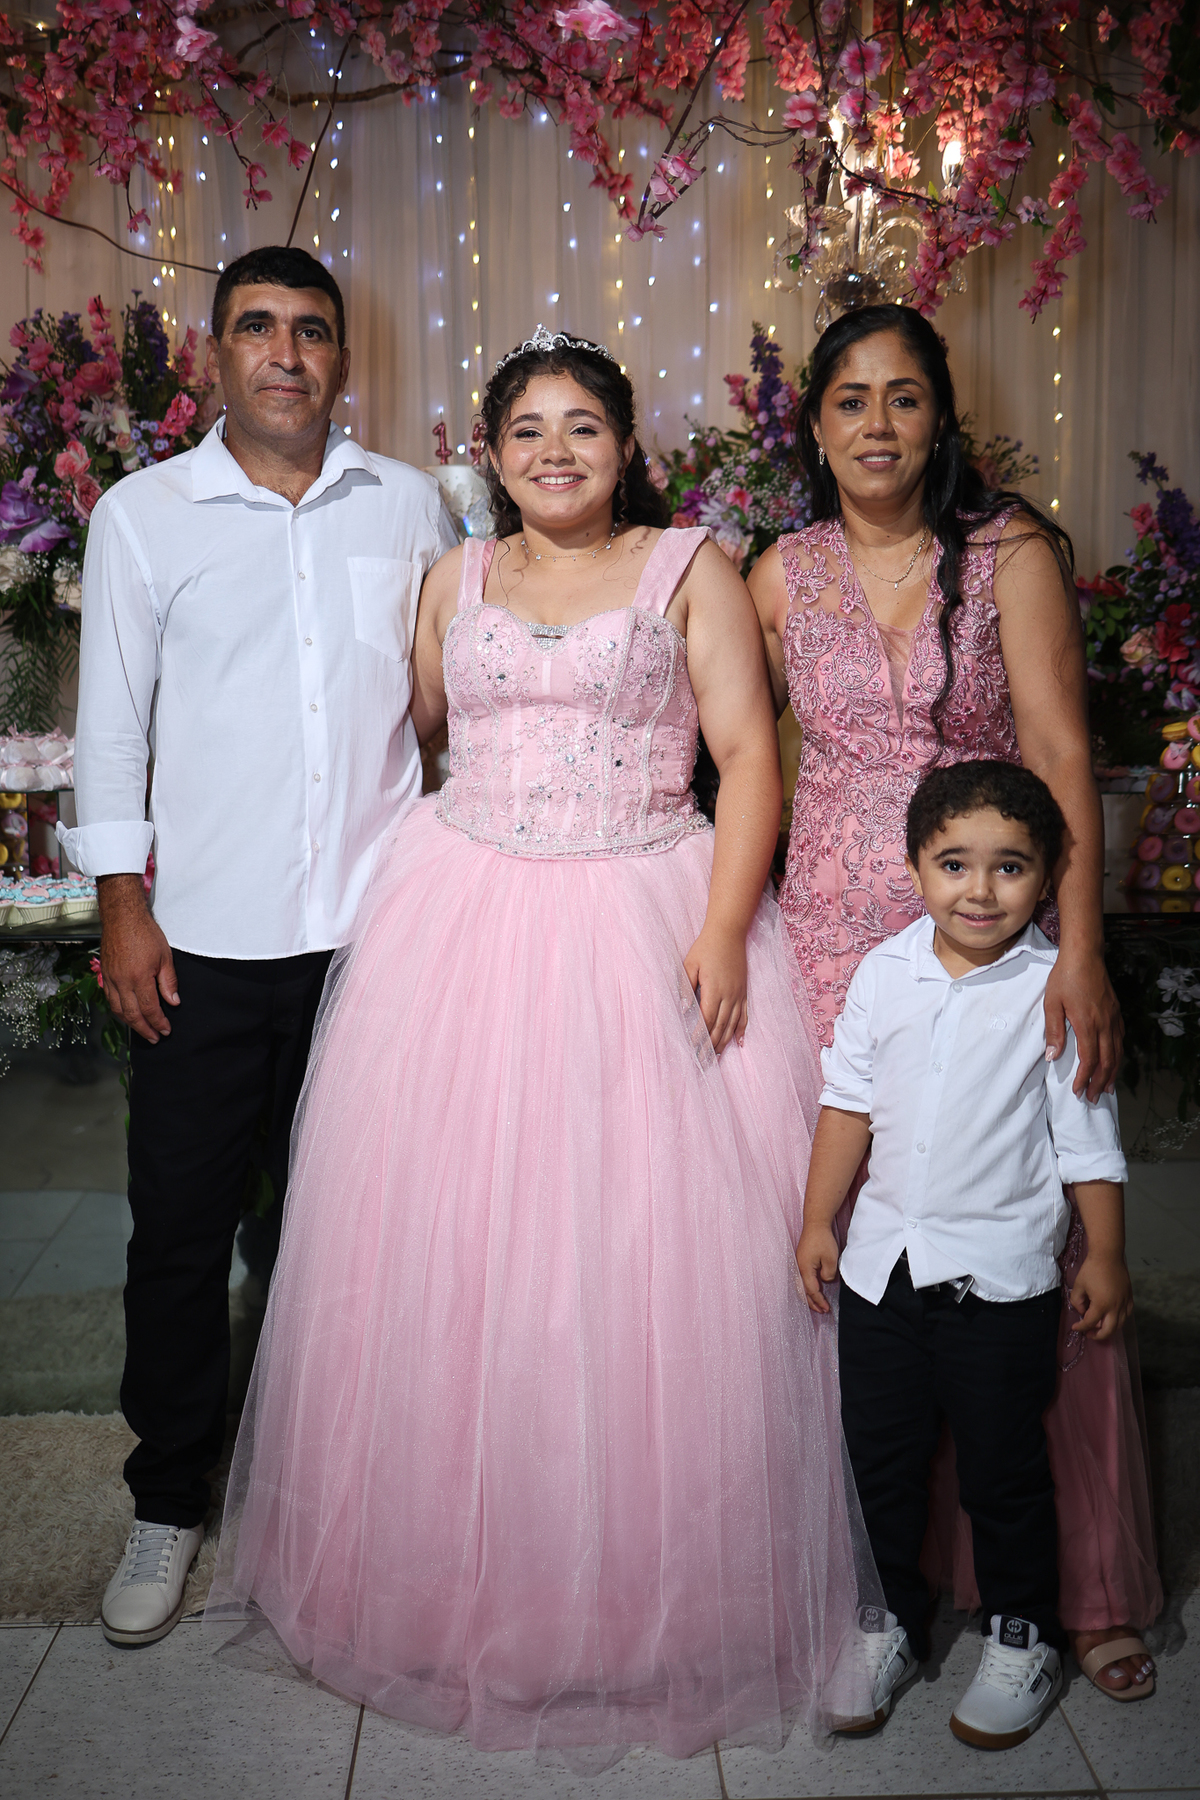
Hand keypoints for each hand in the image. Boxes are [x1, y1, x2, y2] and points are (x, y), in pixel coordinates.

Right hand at [98, 875, 179, 1043]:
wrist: (121, 916)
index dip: (158, 1023)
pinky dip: (119, 1011)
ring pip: (118, 1010)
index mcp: (139, 978)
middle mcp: (121, 982)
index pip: (149, 1009)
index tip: (166, 1031)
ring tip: (142, 1030)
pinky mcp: (104, 974)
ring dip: (130, 1023)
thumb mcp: (165, 956)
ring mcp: (110, 979)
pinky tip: (127, 1014)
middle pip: (132, 1014)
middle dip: (145, 1029)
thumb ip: (168, 982)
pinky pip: (110, 999)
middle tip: (155, 1038)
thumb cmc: (145, 933)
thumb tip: (173, 1002)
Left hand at [683, 924, 747, 1054]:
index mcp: (714, 990)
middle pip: (719, 1027)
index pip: (705, 1020)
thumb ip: (685, 987)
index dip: (699, 1037)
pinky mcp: (744, 991)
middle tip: (702, 1061)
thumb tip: (683, 1009)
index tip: (692, 1050)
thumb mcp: (689, 965)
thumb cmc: (706, 947)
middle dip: (710, 1045)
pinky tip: (739, 1042)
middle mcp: (729, 996)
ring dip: (723, 1042)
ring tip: (715, 1056)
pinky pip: (744, 1015)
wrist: (729, 932)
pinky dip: (741, 1030)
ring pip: (732, 1024)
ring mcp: (738, 994)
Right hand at [795, 1223, 839, 1313]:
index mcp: (805, 1269)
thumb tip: (825, 1280)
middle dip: (812, 1302)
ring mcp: (799, 1263)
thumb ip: (828, 1274)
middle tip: (821, 1311)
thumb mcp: (830, 1259)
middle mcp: (799, 1268)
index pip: (811, 1290)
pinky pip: (803, 1278)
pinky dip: (808, 1287)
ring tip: (817, 1303)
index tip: (826, 1309)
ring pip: (801, 1285)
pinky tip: (813, 1288)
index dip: (819, 1301)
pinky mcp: (801, 1259)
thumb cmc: (823, 1239)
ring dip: (809, 1296)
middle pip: (803, 1291)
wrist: (816, 1223)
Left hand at [1043, 950, 1122, 1100]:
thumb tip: (1052, 1057)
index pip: (1089, 1060)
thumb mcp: (1052, 1004)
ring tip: (1105, 1088)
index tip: (1077, 1091)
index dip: (1084, 1078)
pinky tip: (1113, 1061)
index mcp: (1088, 1025)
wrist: (1085, 956)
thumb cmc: (1065, 978)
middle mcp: (1105, 1024)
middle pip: (1107, 1062)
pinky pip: (1120, 1040)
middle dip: (1099, 1082)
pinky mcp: (1116, 1012)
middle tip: (1091, 1097)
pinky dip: (1117, 1056)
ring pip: (1117, 1053)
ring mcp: (1113, 1018)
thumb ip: (1054, 1032)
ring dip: (1112, 1073)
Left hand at [1069, 1251, 1132, 1340]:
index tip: (1075, 1328)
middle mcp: (1115, 1307)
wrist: (1108, 1255)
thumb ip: (1077, 1302)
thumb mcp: (1078, 1286)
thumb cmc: (1092, 1269)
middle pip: (1108, 1330)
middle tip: (1089, 1334)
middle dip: (1097, 1335)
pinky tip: (1112, 1317)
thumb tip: (1082, 1311)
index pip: (1090, 1323)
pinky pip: (1127, 1314)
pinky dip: (1120, 1320)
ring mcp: (1124, 1303)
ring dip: (1109, 1329)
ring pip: (1120, 1324)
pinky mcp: (1129, 1297)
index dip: (1081, 1327)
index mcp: (1101, 1305)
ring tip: (1099, 1326)